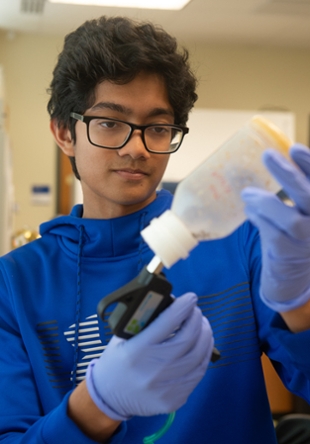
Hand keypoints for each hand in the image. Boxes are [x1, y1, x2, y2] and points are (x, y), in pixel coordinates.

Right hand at [86, 292, 213, 420]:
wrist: (109, 396)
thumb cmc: (118, 359)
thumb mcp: (122, 336)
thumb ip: (145, 319)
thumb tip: (171, 302)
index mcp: (136, 351)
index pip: (168, 322)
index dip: (183, 306)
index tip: (191, 298)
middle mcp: (152, 370)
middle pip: (188, 339)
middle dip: (196, 320)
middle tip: (196, 311)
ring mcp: (164, 388)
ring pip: (198, 356)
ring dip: (205, 336)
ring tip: (202, 326)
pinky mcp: (174, 400)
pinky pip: (198, 374)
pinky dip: (203, 355)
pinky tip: (201, 346)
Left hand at [241, 143, 309, 311]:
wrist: (291, 269)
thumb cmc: (293, 230)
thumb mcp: (297, 207)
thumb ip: (291, 187)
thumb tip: (271, 157)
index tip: (294, 148)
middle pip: (309, 197)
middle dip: (288, 175)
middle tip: (267, 155)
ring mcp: (306, 241)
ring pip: (291, 221)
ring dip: (265, 202)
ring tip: (247, 193)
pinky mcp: (288, 254)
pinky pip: (271, 234)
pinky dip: (257, 218)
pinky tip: (250, 211)